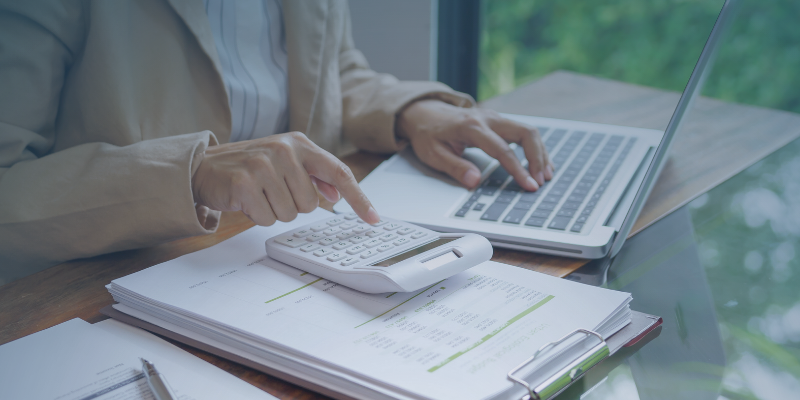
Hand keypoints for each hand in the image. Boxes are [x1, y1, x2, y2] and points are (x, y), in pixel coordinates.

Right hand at [192, 132, 379, 225]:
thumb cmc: (249, 167)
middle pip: (311, 204)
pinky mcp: (245, 183)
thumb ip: (313, 175)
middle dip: (293, 205)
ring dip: (274, 211)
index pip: (339, 172)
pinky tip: (246, 200)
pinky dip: (258, 215)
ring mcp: (263, 165)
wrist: (203, 166)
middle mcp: (284, 150)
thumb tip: (337, 193)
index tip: (374, 219)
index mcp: (299, 143)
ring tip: (258, 194)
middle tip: (272, 191)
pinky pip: (267, 218)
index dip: (359, 198)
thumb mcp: (284, 162)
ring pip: (290, 214)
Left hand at [396, 100, 553, 190]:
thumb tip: (475, 181)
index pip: (502, 150)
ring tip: (546, 175)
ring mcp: (495, 117)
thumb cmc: (428, 134)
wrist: (424, 112)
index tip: (529, 185)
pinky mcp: (498, 121)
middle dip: (537, 158)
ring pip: (528, 130)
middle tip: (541, 181)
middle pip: (525, 133)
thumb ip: (455, 167)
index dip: (518, 169)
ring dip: (540, 153)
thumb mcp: (433, 154)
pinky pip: (523, 131)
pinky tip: (540, 163)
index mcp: (471, 127)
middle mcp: (488, 118)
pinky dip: (534, 147)